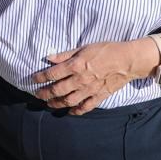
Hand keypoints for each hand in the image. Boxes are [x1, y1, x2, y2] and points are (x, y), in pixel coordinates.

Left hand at [31, 39, 157, 114]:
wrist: (127, 60)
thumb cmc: (105, 50)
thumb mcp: (83, 48)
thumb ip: (65, 55)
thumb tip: (48, 57)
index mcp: (75, 66)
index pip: (52, 74)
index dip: (40, 77)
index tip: (33, 79)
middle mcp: (80, 80)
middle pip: (57, 90)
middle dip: (45, 93)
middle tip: (37, 94)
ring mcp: (90, 90)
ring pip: (69, 100)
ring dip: (57, 103)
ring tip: (49, 103)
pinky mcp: (99, 96)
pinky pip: (86, 107)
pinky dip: (77, 111)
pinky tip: (70, 111)